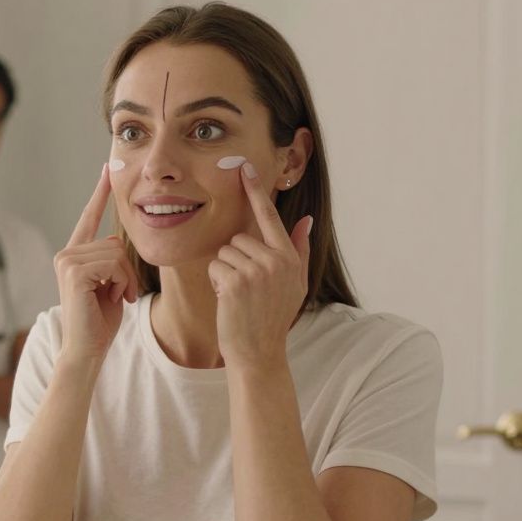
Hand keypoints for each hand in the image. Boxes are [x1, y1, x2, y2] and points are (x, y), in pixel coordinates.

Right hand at [53, 164, 138, 364]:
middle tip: (123, 294)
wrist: (87, 349)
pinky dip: (121, 283)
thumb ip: (110, 261)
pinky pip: (113, 264)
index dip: (99, 194)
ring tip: (117, 298)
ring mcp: (66, 261)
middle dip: (127, 270)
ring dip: (126, 279)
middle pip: (114, 242)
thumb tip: (114, 241)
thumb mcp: (110, 284)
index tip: (107, 170)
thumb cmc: (100, 321)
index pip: (88, 218)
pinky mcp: (73, 272)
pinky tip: (112, 299)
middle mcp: (65, 254)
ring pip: (116, 253)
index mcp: (73, 255)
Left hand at [208, 162, 311, 369]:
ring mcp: (256, 271)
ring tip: (238, 295)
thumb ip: (299, 250)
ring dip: (225, 272)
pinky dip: (217, 283)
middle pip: (239, 238)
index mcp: (289, 258)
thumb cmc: (273, 317)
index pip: (271, 216)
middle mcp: (275, 261)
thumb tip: (306, 220)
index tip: (246, 168)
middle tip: (245, 287)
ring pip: (225, 252)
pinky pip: (215, 266)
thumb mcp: (295, 284)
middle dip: (235, 259)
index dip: (256, 191)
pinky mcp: (236, 281)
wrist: (259, 352)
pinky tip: (229, 301)